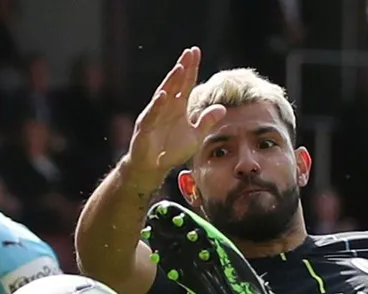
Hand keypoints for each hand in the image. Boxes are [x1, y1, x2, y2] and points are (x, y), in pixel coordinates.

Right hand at [126, 46, 225, 178]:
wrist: (153, 167)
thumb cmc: (171, 150)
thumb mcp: (195, 136)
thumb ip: (206, 121)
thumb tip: (222, 107)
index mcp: (178, 107)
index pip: (186, 83)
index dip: (191, 68)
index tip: (196, 52)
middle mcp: (166, 107)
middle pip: (175, 83)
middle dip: (183, 68)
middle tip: (190, 52)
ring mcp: (154, 115)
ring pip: (164, 94)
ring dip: (171, 82)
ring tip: (180, 68)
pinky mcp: (146, 127)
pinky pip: (152, 114)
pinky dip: (158, 104)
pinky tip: (164, 94)